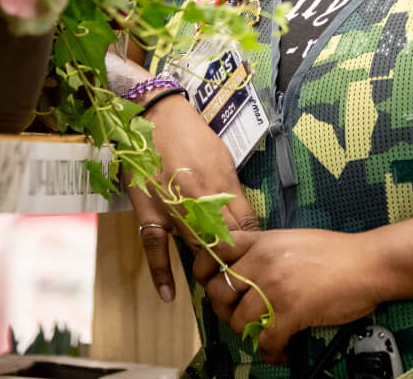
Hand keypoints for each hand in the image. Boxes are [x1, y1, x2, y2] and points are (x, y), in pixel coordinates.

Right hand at [125, 93, 260, 302]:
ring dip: (208, 264)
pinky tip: (170, 295)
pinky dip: (162, 272)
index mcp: (223, 183)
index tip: (262, 260)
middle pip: (224, 239)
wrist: (155, 117)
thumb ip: (231, 189)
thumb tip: (242, 217)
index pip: (245, 224)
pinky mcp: (149, 212)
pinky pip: (155, 247)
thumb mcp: (223, 157)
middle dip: (236, 260)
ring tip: (220, 287)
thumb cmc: (192, 134)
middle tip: (245, 281)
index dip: (254, 245)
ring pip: (196, 245)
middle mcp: (201, 199)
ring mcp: (174, 207)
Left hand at [192, 228, 387, 364]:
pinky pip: (265, 341)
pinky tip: (281, 351)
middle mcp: (263, 262)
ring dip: (248, 332)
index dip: (205, 269)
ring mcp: (275, 287)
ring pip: (238, 320)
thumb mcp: (293, 240)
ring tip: (265, 334)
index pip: (216, 251)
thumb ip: (267, 250)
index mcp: (263, 241)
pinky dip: (270, 352)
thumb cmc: (335, 252)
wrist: (367, 264)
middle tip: (240, 315)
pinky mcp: (290, 312)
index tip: (212, 283)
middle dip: (225, 308)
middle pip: (219, 290)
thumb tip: (247, 270)